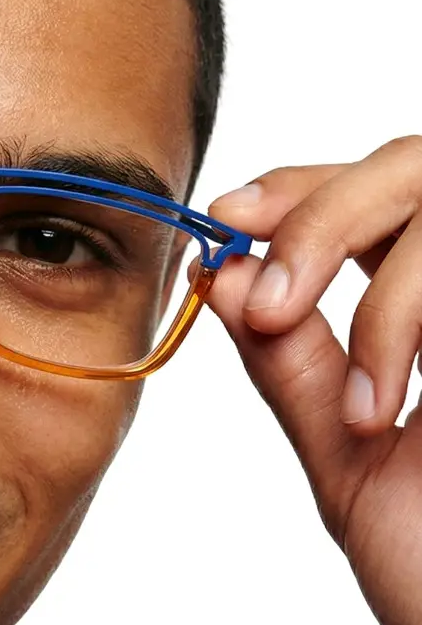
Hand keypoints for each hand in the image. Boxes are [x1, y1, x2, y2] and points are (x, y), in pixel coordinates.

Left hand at [206, 136, 421, 624]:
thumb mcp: (352, 461)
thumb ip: (293, 368)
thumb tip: (223, 273)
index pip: (369, 194)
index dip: (299, 190)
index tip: (227, 221)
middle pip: (414, 163)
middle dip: (325, 216)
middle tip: (269, 303)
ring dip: (387, 288)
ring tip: (358, 404)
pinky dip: (416, 319)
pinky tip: (395, 408)